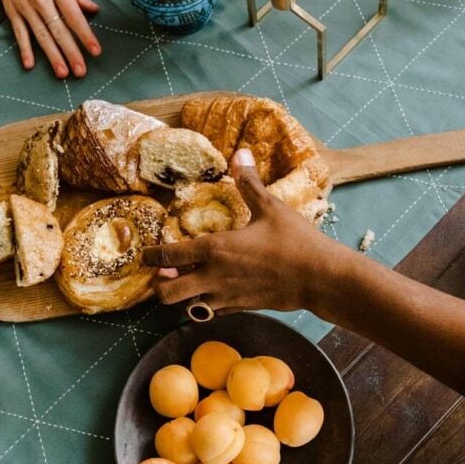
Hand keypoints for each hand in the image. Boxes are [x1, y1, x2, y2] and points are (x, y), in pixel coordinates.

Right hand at [0, 0, 100, 77]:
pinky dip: (24, 49)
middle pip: (59, 30)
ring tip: (62, 73)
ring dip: (52, 56)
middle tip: (81, 71)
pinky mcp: (12, 9)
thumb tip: (94, 10)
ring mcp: (25, 6)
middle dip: (71, 52)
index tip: (96, 51)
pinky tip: (30, 64)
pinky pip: (19, 32)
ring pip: (40, 35)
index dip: (85, 35)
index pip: (75, 16)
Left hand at [143, 149, 340, 314]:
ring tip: (184, 281)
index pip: (169, 256)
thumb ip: (249, 183)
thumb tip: (240, 153)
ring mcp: (226, 297)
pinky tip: (210, 291)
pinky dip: (203, 303)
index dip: (151, 255)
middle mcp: (213, 277)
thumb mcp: (270, 207)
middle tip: (163, 272)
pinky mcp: (240, 308)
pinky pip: (210, 311)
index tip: (145, 253)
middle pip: (167, 293)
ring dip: (180, 295)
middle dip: (158, 285)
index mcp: (215, 249)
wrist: (319, 278)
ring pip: (186, 306)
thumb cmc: (294, 241)